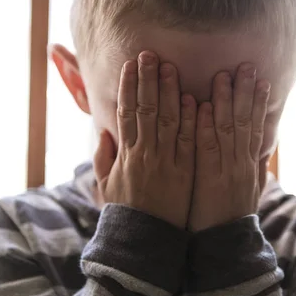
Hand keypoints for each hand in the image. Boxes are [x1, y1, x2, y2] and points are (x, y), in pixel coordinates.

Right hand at [93, 51, 197, 228]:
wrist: (146, 241)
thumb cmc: (127, 212)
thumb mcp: (108, 185)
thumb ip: (104, 158)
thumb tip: (104, 133)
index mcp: (125, 155)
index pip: (125, 112)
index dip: (127, 87)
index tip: (129, 65)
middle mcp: (144, 154)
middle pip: (146, 109)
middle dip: (147, 80)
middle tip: (149, 54)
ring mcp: (165, 162)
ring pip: (168, 120)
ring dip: (169, 91)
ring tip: (170, 66)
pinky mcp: (185, 172)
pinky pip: (188, 142)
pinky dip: (190, 120)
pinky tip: (191, 98)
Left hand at [188, 64, 270, 231]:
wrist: (223, 247)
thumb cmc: (232, 218)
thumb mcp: (250, 193)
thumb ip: (255, 170)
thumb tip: (261, 152)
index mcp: (249, 165)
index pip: (256, 127)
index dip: (258, 102)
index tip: (262, 79)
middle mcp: (241, 163)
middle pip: (244, 121)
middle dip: (245, 92)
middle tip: (246, 66)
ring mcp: (225, 169)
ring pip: (227, 129)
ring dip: (225, 101)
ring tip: (224, 75)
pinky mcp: (207, 178)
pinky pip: (207, 148)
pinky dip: (205, 126)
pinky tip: (204, 105)